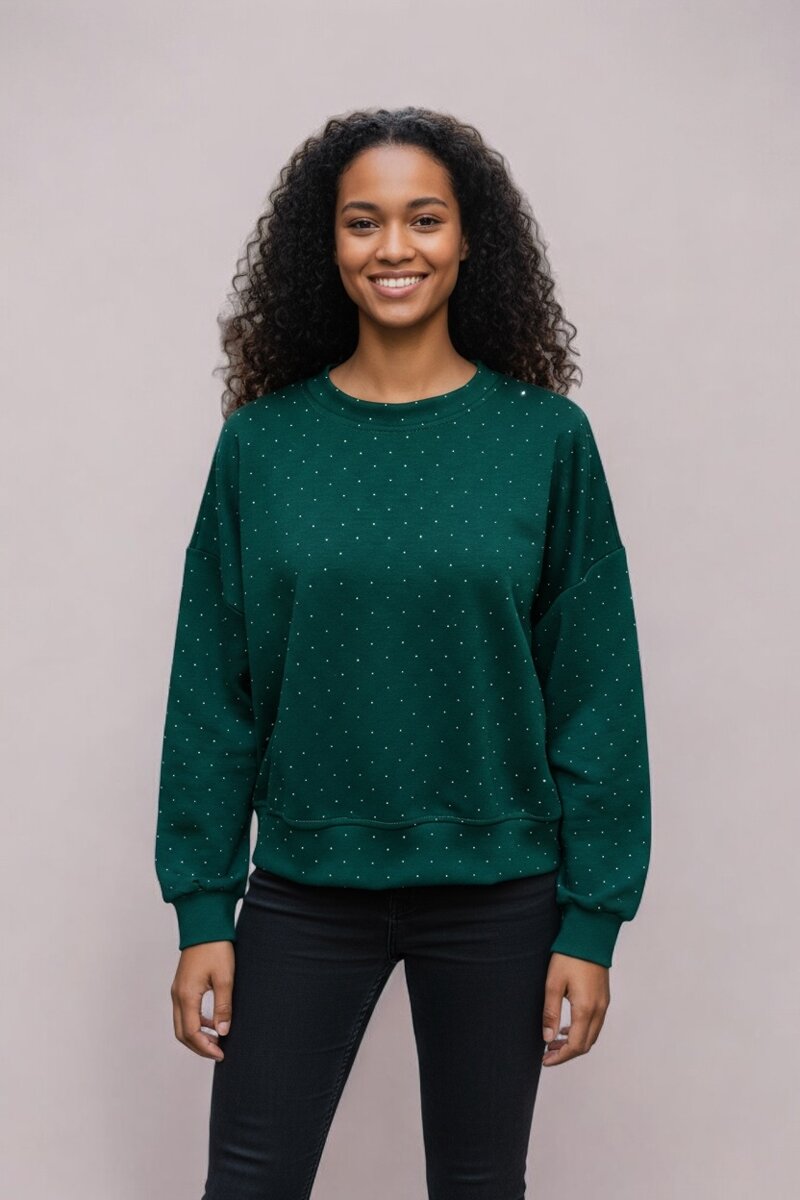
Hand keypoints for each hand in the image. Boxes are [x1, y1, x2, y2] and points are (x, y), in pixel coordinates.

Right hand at [170, 941, 235, 1060]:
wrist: (204, 924)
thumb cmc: (215, 948)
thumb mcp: (225, 978)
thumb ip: (223, 1006)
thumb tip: (222, 1031)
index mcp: (187, 996)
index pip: (192, 1033)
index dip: (205, 1047)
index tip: (221, 1054)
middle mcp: (177, 995)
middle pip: (182, 1033)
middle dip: (199, 1047)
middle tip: (218, 1052)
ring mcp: (177, 990)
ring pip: (181, 1024)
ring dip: (197, 1036)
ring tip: (217, 1040)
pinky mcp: (182, 985)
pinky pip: (184, 1012)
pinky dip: (196, 1022)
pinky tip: (213, 1022)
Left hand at [541, 952, 609, 1066]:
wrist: (589, 935)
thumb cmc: (569, 956)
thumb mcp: (553, 983)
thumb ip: (551, 1013)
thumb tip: (547, 1039)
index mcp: (586, 1009)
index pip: (576, 1046)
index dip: (560, 1057)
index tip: (545, 1060)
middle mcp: (599, 1010)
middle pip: (586, 1044)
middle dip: (567, 1053)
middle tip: (547, 1053)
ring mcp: (604, 1004)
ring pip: (592, 1035)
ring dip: (574, 1043)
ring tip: (554, 1042)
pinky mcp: (604, 997)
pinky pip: (595, 1023)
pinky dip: (582, 1031)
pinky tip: (567, 1027)